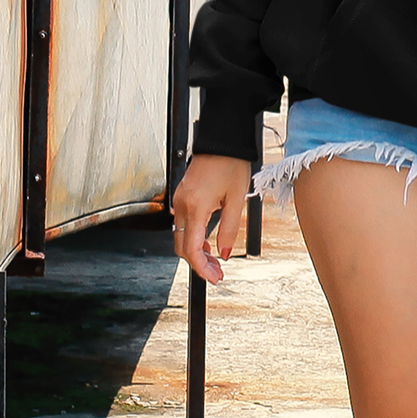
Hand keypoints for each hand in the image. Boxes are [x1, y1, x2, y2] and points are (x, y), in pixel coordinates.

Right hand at [171, 154, 252, 282]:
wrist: (222, 141)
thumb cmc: (231, 164)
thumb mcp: (237, 199)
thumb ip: (230, 229)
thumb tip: (225, 253)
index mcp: (195, 207)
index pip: (191, 248)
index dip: (202, 268)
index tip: (214, 277)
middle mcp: (182, 205)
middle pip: (181, 246)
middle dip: (198, 263)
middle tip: (217, 272)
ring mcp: (179, 200)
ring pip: (180, 236)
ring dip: (195, 250)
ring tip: (214, 259)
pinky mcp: (182, 195)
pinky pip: (182, 223)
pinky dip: (192, 236)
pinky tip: (206, 240)